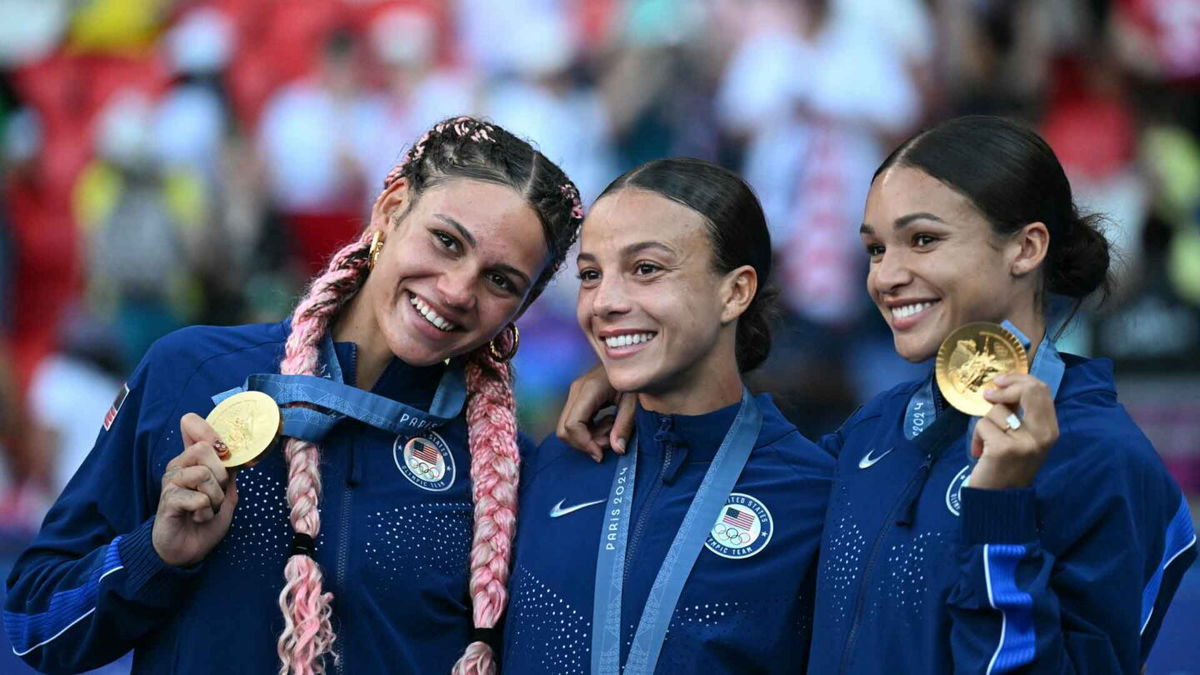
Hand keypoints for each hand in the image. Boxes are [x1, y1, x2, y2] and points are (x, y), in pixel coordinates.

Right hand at [152, 414, 238, 566]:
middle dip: (221, 475)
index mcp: (192, 460)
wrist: (187, 550)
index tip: (223, 449)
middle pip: (204, 448)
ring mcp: (170, 482)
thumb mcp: (225, 494)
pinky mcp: (168, 500)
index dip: (209, 429)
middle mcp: (178, 465)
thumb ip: (229, 473)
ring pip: (203, 474)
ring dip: (215, 497)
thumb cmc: (205, 520)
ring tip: (208, 509)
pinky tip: (198, 517)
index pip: (191, 424)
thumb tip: (235, 455)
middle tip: (217, 494)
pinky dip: (206, 511)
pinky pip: (198, 497)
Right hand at [556, 364, 635, 461]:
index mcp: (589, 389)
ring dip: (588, 437)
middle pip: (564, 429)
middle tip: (609, 440)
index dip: (584, 443)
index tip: (601, 453)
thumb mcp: (634, 401)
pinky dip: (589, 431)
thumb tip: (617, 449)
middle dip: (585, 443)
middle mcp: (576, 391)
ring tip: (611, 429)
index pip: (572, 424)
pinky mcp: (577, 398)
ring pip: (567, 428)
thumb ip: (625, 424)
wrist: (632, 361)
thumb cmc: (634, 378)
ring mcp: (574, 394)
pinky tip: (607, 423)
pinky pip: (574, 422)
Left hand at [968, 373, 1059, 489]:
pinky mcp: (1003, 449)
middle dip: (1005, 387)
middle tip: (989, 394)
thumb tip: (1005, 385)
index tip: (1001, 381)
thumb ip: (1022, 414)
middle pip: (1028, 391)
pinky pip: (983, 425)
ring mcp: (1025, 442)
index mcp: (1051, 430)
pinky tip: (981, 452)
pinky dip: (977, 437)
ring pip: (998, 410)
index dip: (1019, 378)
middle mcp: (1043, 435)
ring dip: (985, 423)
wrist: (1000, 500)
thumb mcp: (1024, 439)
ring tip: (988, 441)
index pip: (1042, 390)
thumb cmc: (1008, 466)